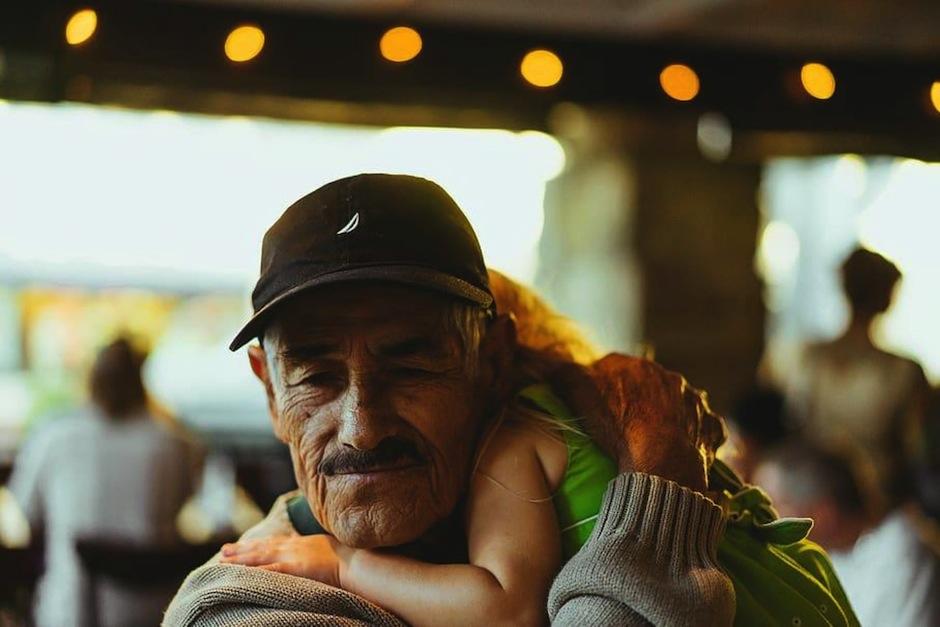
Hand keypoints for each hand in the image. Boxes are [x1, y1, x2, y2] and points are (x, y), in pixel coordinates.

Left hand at [220, 534, 349, 586]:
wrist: (355, 561)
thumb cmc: (347, 557)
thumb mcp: (328, 548)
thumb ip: (315, 550)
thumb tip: (312, 554)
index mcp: (301, 543)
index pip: (273, 542)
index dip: (256, 544)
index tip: (241, 544)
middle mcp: (292, 547)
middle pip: (261, 547)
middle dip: (241, 550)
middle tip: (223, 551)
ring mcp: (292, 557)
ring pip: (260, 557)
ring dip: (240, 559)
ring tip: (222, 561)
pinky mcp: (294, 568)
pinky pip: (269, 570)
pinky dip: (254, 571)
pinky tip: (241, 574)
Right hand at [551, 354, 726, 492]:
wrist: (660, 461)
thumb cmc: (617, 425)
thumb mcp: (577, 392)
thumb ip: (562, 373)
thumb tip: (549, 365)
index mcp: (636, 366)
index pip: (614, 367)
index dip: (603, 383)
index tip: (596, 404)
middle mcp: (668, 377)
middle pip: (648, 383)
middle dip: (638, 396)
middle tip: (624, 423)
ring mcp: (694, 402)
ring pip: (678, 402)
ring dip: (668, 413)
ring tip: (653, 438)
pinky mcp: (710, 427)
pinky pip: (702, 427)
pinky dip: (694, 434)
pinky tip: (683, 448)